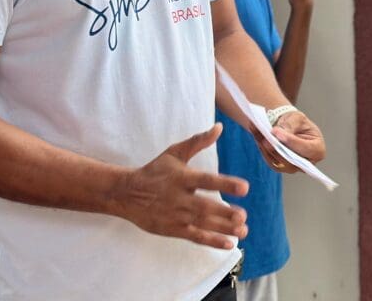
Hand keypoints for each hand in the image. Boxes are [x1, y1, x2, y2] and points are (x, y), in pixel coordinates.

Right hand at [112, 124, 248, 248]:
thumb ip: (198, 141)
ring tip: (243, 231)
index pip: (206, 180)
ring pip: (202, 224)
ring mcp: (175, 216)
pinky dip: (211, 241)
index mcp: (182, 177)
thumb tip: (219, 127)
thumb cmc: (155, 171)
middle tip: (243, 216)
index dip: (225, 184)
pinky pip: (194, 236)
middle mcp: (179, 198)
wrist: (126, 194)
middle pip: (205, 207)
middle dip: (224, 213)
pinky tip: (229, 244)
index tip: (245, 188)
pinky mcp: (172, 229)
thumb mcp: (174, 153)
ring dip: (223, 229)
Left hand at [253, 109, 325, 173]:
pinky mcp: (281, 167)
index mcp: (317, 149)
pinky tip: (258, 138)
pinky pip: (270, 161)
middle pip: (291, 159)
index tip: (277, 132)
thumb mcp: (297, 118)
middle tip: (265, 137)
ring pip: (279, 162)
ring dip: (267, 148)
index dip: (292, 141)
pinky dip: (263, 150)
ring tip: (259, 133)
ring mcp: (293, 167)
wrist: (288, 126)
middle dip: (277, 147)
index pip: (306, 149)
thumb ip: (290, 125)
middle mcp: (307, 163)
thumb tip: (280, 133)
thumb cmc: (297, 122)